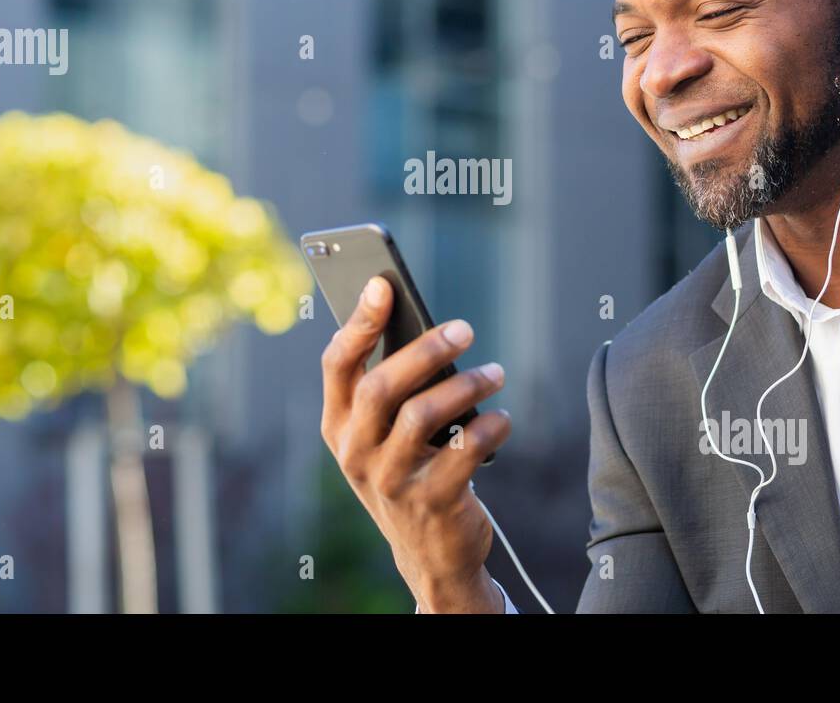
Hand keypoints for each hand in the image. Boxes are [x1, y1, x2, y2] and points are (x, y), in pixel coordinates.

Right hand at [320, 276, 512, 612]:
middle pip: (381, 388)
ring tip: (496, 373)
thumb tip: (425, 325)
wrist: (431, 553)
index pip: (337, 365)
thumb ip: (394, 387)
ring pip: (421, 417)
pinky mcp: (431, 503)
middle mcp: (354, 453)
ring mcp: (389, 481)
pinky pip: (463, 451)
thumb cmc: (411, 469)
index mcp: (337, 426)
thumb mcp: (387, 434)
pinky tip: (502, 418)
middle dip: (425, 351)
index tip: (382, 285)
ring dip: (466, 386)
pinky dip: (489, 427)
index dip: (358, 323)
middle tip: (465, 329)